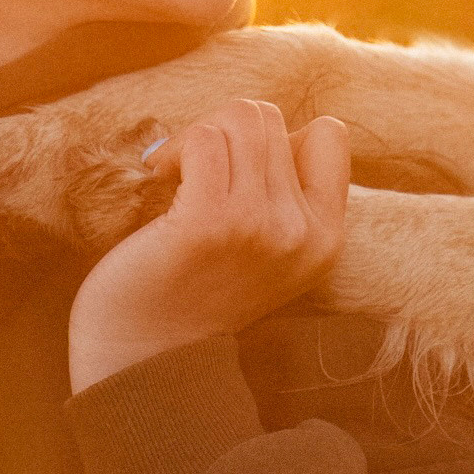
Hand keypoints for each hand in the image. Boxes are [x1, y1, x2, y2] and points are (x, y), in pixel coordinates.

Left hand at [68, 98, 349, 388]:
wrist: (144, 355)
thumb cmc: (192, 290)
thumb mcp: (267, 250)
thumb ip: (283, 195)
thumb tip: (263, 125)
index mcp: (325, 237)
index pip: (329, 135)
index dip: (277, 140)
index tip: (239, 174)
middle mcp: (301, 231)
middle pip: (269, 119)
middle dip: (223, 132)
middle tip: (192, 171)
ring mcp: (258, 226)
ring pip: (239, 118)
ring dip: (196, 135)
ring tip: (175, 172)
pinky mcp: (209, 222)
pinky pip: (204, 140)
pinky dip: (176, 149)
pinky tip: (158, 176)